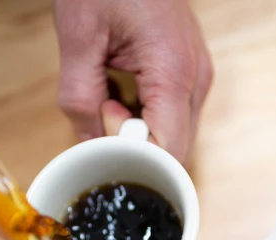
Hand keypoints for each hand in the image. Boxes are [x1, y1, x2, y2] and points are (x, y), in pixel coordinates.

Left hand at [53, 0, 212, 163]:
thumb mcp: (79, 39)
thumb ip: (79, 99)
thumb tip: (86, 147)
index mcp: (174, 73)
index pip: (171, 153)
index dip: (138, 165)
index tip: (107, 150)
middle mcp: (196, 79)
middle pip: (175, 148)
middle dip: (135, 150)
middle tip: (101, 114)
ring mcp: (196, 75)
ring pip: (172, 133)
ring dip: (136, 132)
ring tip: (107, 94)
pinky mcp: (188, 71)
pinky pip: (170, 113)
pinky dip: (142, 115)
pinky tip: (117, 89)